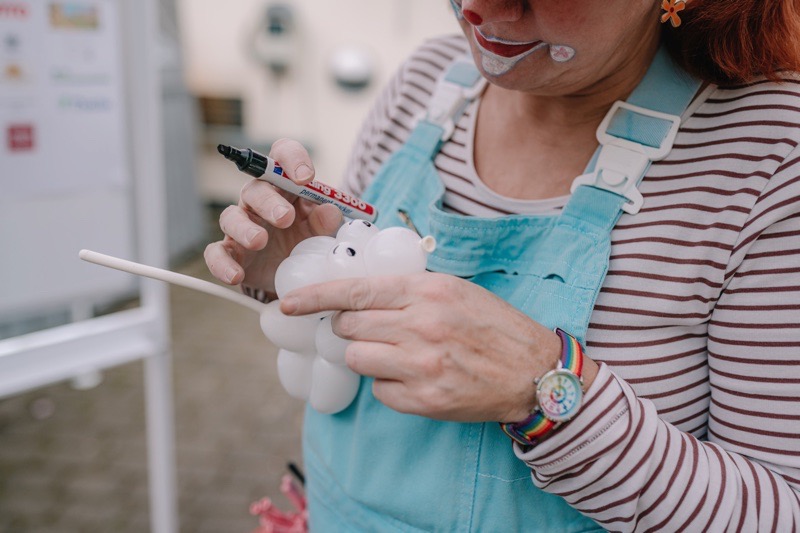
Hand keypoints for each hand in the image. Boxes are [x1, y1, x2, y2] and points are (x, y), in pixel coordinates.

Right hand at [205, 139, 342, 293]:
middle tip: (285, 217)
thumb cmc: (308, 239)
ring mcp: (242, 226)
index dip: (292, 159)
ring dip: (244, 228)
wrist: (296, 274)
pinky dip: (222, 264)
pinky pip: (216, 253)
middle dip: (269, 201)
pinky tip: (235, 275)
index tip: (305, 177)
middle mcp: (259, 201)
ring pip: (230, 217)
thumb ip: (327, 221)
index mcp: (285, 185)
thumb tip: (330, 211)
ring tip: (260, 241)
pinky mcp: (231, 252)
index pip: (282, 156)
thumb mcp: (323, 230)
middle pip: (255, 189)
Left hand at [280, 272, 589, 422]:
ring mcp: (421, 365)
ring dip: (366, 356)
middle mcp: (420, 325)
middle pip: (348, 327)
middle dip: (349, 328)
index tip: (288, 303)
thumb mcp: (455, 290)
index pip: (354, 291)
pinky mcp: (425, 400)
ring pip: (357, 359)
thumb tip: (359, 295)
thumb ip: (408, 289)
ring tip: (395, 354)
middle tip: (369, 330)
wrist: (534, 372)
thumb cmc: (494, 327)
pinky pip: (379, 391)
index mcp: (426, 291)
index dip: (314, 297)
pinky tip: (413, 377)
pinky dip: (387, 384)